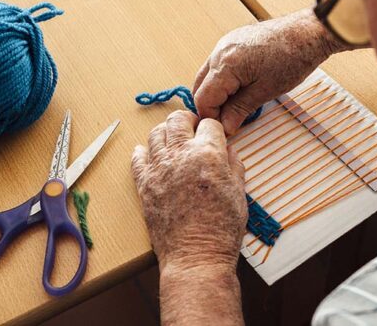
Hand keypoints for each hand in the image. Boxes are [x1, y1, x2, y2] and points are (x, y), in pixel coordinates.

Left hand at [131, 110, 246, 270]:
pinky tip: (149, 153)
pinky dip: (142, 151)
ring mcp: (159, 169)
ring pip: (156, 133)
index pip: (210, 124)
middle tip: (192, 128)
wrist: (196, 256)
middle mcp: (181, 155)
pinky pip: (137, 158)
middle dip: (188, 119)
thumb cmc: (222, 228)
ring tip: (173, 139)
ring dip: (166, 131)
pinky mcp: (144, 184)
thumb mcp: (239, 192)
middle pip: (178, 119)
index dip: (214, 128)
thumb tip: (227, 150)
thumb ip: (234, 164)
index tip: (215, 134)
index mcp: (208, 154)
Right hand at [193, 8, 350, 134]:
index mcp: (225, 65)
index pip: (203, 99)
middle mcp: (219, 51)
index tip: (224, 129)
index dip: (211, 117)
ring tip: (236, 106)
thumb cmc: (292, 58)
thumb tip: (225, 127)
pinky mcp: (232, 41)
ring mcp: (225, 44)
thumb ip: (240, 109)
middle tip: (228, 120)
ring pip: (208, 75)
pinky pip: (218, 64)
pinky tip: (239, 89)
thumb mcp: (265, 91)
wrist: (308, 32)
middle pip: (200, 87)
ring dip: (217, 93)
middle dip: (211, 106)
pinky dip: (223, 80)